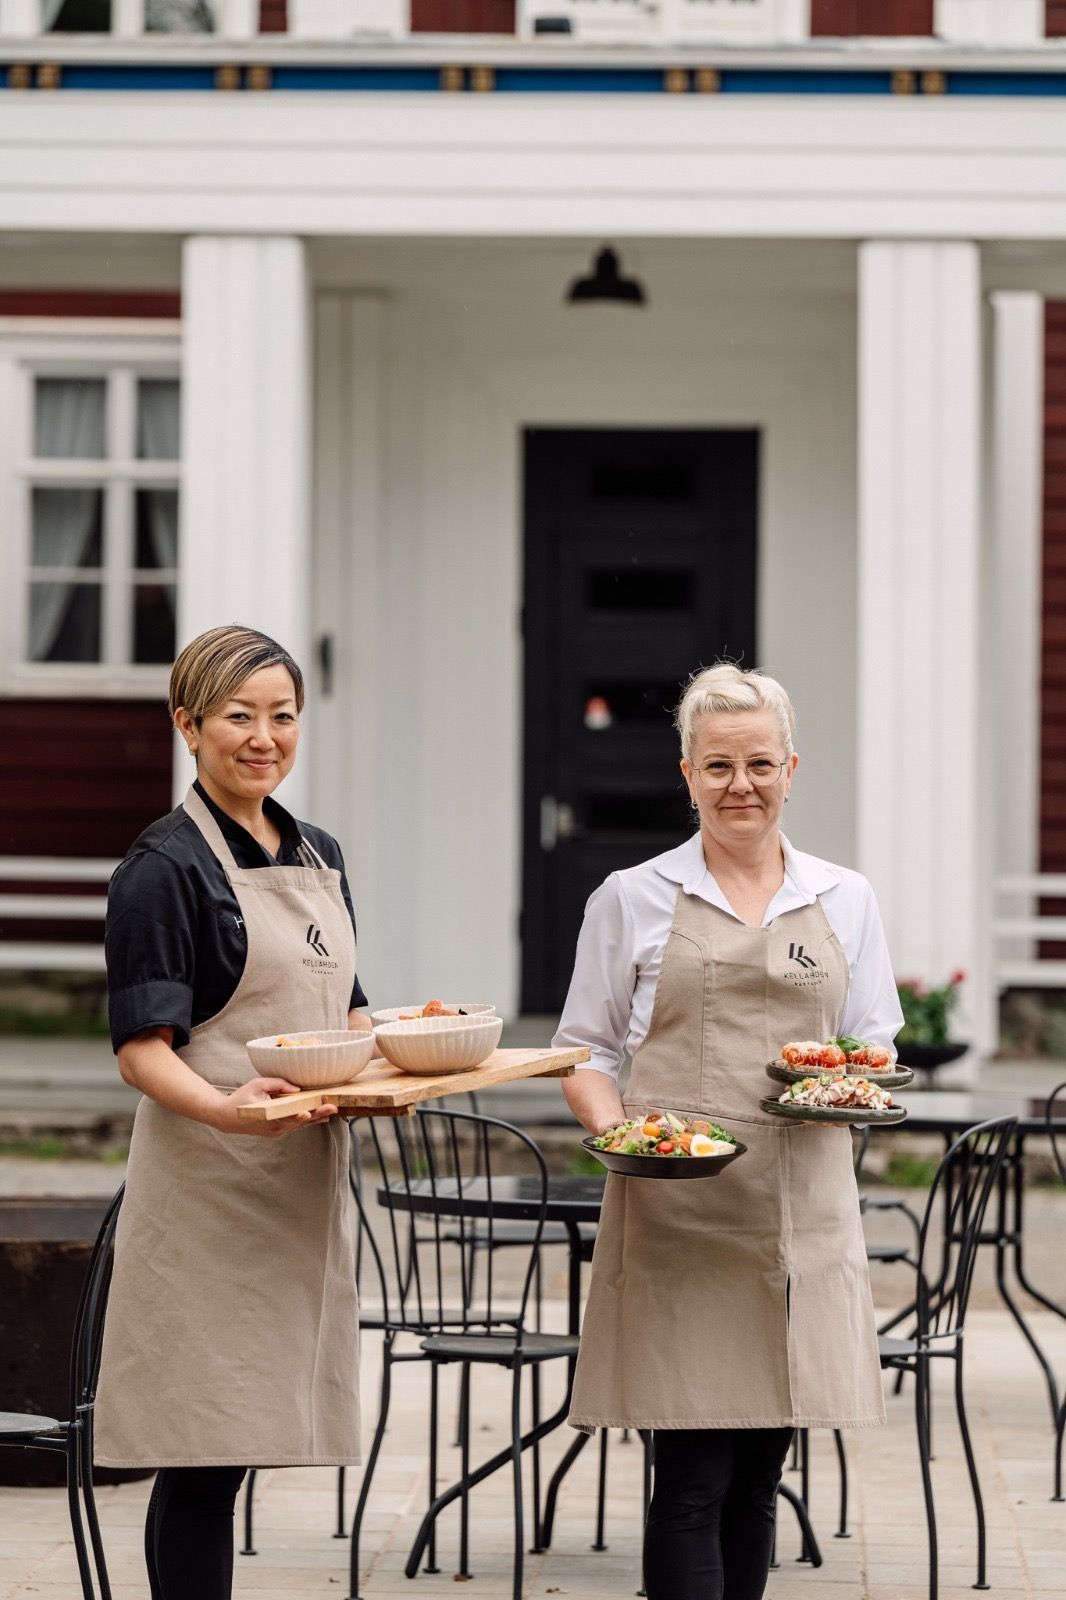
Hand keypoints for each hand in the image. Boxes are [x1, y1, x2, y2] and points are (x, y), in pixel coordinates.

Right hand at [214, 1077, 338, 1137]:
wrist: (227, 1118)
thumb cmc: (241, 1098)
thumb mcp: (257, 1085)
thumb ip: (277, 1084)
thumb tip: (297, 1089)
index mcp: (268, 1117)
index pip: (286, 1117)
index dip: (298, 1116)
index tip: (307, 1114)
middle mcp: (275, 1127)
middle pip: (300, 1121)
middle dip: (318, 1114)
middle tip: (333, 1108)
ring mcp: (277, 1131)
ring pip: (301, 1125)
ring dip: (317, 1117)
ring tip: (333, 1110)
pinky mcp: (279, 1131)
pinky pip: (296, 1125)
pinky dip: (309, 1120)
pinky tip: (322, 1116)